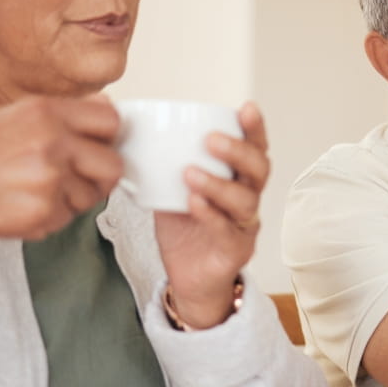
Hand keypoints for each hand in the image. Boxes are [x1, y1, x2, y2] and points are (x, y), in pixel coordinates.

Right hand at [0, 95, 122, 243]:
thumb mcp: (14, 118)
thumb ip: (62, 115)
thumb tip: (108, 110)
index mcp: (45, 111)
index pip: (110, 120)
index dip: (109, 138)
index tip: (99, 148)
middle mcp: (51, 140)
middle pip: (113, 164)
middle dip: (100, 177)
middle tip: (78, 180)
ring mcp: (50, 177)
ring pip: (93, 196)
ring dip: (73, 200)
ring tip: (39, 192)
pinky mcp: (45, 209)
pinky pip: (70, 217)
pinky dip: (54, 216)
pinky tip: (26, 205)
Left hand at [153, 101, 269, 329]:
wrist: (188, 278)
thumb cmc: (184, 229)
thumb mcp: (172, 189)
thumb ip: (163, 164)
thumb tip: (128, 130)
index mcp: (237, 178)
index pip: (255, 148)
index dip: (255, 128)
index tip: (246, 108)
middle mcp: (247, 199)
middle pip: (259, 170)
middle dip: (239, 151)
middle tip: (210, 140)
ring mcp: (244, 226)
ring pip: (246, 201)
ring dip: (219, 183)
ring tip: (190, 173)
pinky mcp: (234, 251)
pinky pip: (228, 231)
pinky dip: (210, 214)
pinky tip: (193, 203)